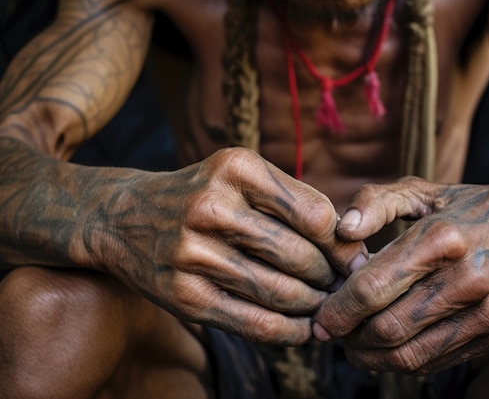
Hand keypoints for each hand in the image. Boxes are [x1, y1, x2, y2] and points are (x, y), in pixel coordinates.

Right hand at [98, 147, 365, 344]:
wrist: (123, 217)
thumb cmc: (200, 195)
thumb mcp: (241, 176)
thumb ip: (295, 201)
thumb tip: (350, 248)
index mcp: (236, 169)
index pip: (315, 215)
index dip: (342, 244)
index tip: (353, 259)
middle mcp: (212, 206)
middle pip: (300, 256)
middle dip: (330, 278)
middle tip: (343, 288)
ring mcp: (193, 254)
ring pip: (280, 292)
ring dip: (313, 306)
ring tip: (325, 307)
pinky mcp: (183, 296)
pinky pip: (251, 322)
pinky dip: (286, 332)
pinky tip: (302, 331)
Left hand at [313, 176, 488, 372]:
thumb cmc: (468, 208)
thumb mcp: (422, 192)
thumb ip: (375, 202)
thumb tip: (341, 230)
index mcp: (443, 239)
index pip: (373, 288)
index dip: (338, 309)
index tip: (321, 317)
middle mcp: (468, 280)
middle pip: (388, 328)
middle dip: (349, 337)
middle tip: (334, 331)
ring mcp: (486, 313)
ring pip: (409, 355)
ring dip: (371, 357)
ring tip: (355, 343)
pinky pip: (435, 362)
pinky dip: (402, 360)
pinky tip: (389, 345)